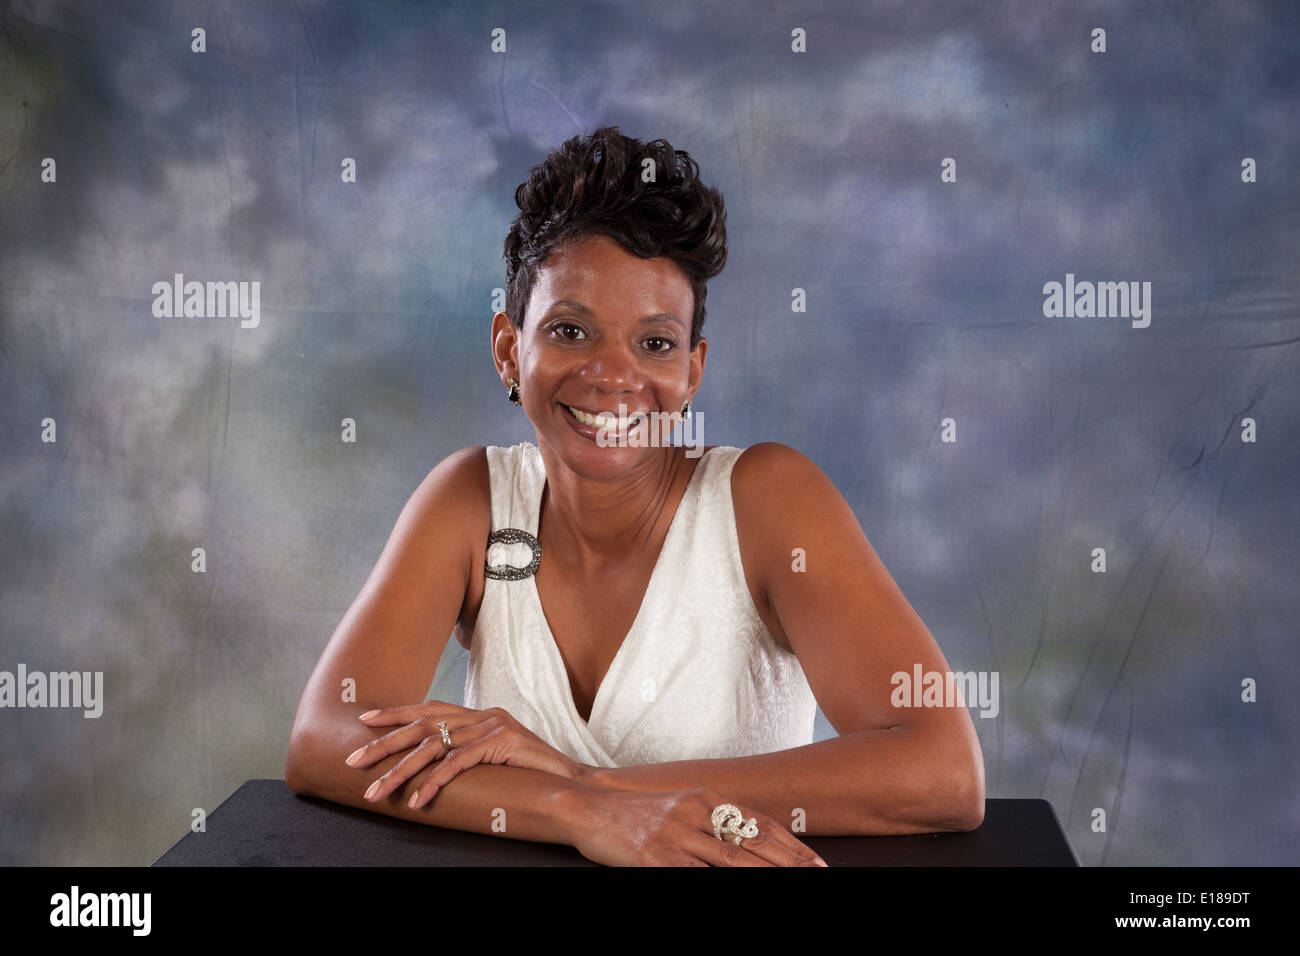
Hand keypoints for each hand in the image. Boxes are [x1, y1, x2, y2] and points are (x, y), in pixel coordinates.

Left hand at [344, 701, 596, 806]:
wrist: (571, 779)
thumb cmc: (532, 773)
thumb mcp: (497, 755)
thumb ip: (471, 750)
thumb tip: (437, 761)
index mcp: (480, 714)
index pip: (430, 708)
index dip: (396, 713)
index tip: (364, 720)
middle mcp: (483, 715)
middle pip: (423, 724)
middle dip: (384, 743)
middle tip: (354, 760)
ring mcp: (493, 727)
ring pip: (433, 746)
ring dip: (399, 771)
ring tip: (376, 791)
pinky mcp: (502, 744)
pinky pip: (457, 764)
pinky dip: (433, 783)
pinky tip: (417, 800)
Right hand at [566, 786, 828, 866]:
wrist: (588, 805)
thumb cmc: (635, 813)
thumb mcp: (679, 808)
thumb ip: (711, 822)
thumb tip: (747, 843)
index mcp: (705, 799)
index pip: (759, 824)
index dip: (792, 845)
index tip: (818, 862)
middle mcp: (695, 813)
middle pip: (753, 845)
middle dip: (790, 864)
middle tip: (820, 876)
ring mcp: (676, 836)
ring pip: (731, 862)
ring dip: (763, 876)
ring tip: (791, 886)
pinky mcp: (655, 857)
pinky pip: (694, 877)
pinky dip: (717, 885)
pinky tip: (735, 894)